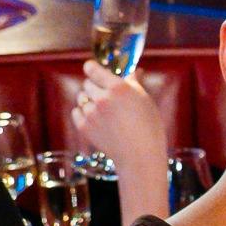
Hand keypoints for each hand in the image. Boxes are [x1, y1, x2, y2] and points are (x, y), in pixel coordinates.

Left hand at [74, 62, 174, 223]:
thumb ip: (135, 84)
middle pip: (87, 84)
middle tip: (106, 96)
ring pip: (81, 98)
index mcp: (118, 87)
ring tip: (103, 112)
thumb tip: (134, 72)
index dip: (92, 69)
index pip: (92, 69)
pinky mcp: (84, 127)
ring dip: (89, 102)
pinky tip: (96, 120)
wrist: (140, 157)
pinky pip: (76, 112)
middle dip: (95, 87)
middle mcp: (102, 98)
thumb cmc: (149, 129)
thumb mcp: (146, 102)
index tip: (94, 71)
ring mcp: (91, 113)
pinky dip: (83, 114)